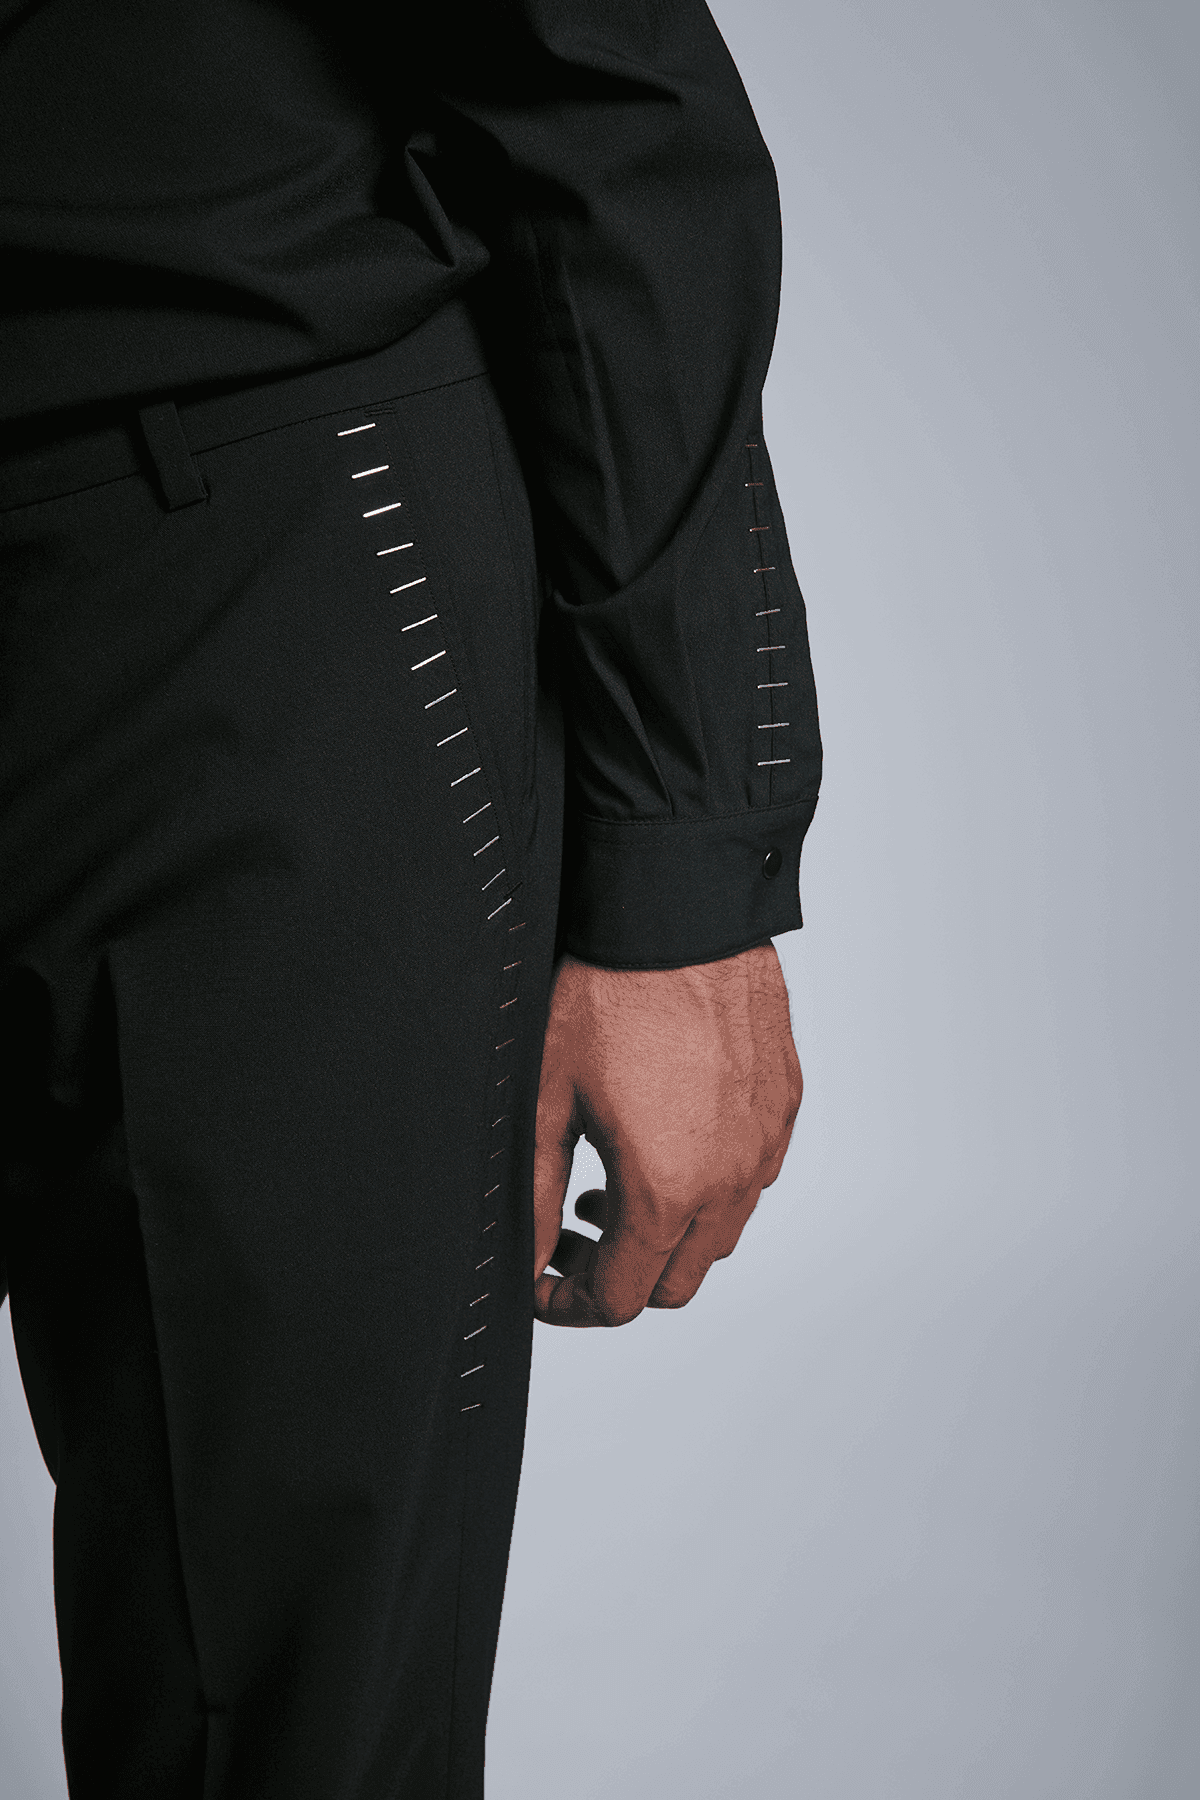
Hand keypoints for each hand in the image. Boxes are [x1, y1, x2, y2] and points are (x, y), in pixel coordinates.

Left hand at [532, 943, 801, 1325]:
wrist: (677, 914)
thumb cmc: (606, 996)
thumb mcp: (547, 1101)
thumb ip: (536, 1197)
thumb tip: (526, 1259)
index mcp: (665, 1191)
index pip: (622, 1300)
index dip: (570, 1305)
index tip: (541, 1280)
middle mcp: (729, 1180)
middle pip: (676, 1283)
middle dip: (618, 1276)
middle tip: (572, 1232)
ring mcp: (763, 1142)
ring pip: (721, 1235)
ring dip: (667, 1233)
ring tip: (613, 1182)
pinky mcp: (782, 1104)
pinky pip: (751, 1177)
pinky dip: (708, 1186)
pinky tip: (668, 1138)